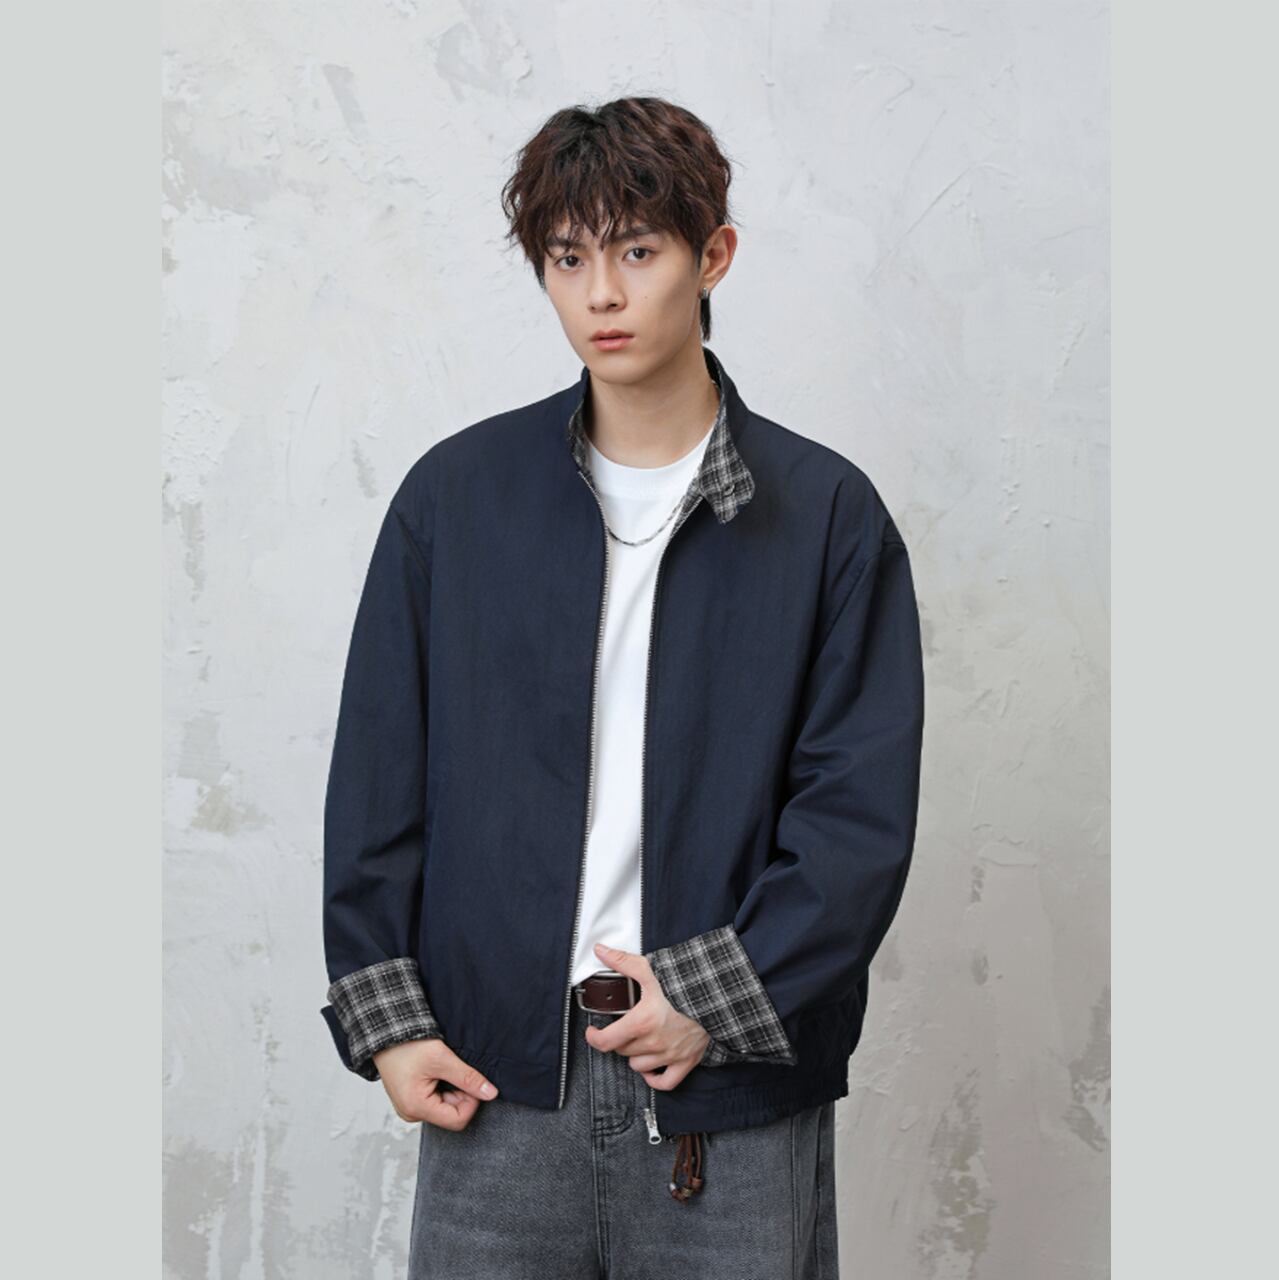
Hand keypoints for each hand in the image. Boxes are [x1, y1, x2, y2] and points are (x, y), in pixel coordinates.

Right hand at [372, 1037, 498, 1130]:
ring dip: (452, 1089)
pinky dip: (443, 1088)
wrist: (386, 1034)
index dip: (471, 1101)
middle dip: (461, 1094)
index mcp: (416, 1108)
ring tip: (444, 1069)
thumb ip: (468, 1078)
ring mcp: (410, 1108)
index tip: (470, 1080)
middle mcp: (411, 1113)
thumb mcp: (442, 1059)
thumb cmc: (408, 1045)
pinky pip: (436, 1102)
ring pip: (445, 1108)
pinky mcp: (411, 1100)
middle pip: (452, 1115)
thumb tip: (491, 1094)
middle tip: (456, 1071)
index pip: (458, 1120)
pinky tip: (438, 1072)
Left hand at [584, 942, 711, 1090]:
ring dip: (634, 1055)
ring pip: (638, 1066)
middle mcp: (654, 1043)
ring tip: (636, 1041)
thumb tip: (601, 951)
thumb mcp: (651, 969)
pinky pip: (665, 1083)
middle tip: (620, 1027)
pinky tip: (651, 1066)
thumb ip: (622, 962)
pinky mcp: (686, 1062)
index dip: (594, 1038)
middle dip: (617, 1039)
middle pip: (621, 1051)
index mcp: (642, 1022)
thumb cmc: (686, 982)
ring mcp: (670, 1055)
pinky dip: (655, 1078)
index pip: (606, 1042)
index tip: (593, 1032)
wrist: (719, 994)